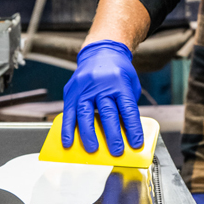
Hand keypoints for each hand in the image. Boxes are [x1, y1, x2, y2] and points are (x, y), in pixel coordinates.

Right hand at [62, 40, 143, 155]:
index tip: (136, 144)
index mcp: (119, 83)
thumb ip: (128, 105)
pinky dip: (67, 129)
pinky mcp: (71, 91)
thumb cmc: (118, 71)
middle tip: (116, 151)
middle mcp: (101, 85)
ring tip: (93, 150)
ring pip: (85, 114)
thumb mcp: (130, 83)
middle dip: (112, 135)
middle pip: (107, 113)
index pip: (127, 109)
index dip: (132, 128)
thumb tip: (126, 132)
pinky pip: (68, 112)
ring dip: (88, 134)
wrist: (100, 52)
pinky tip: (68, 142)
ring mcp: (84, 88)